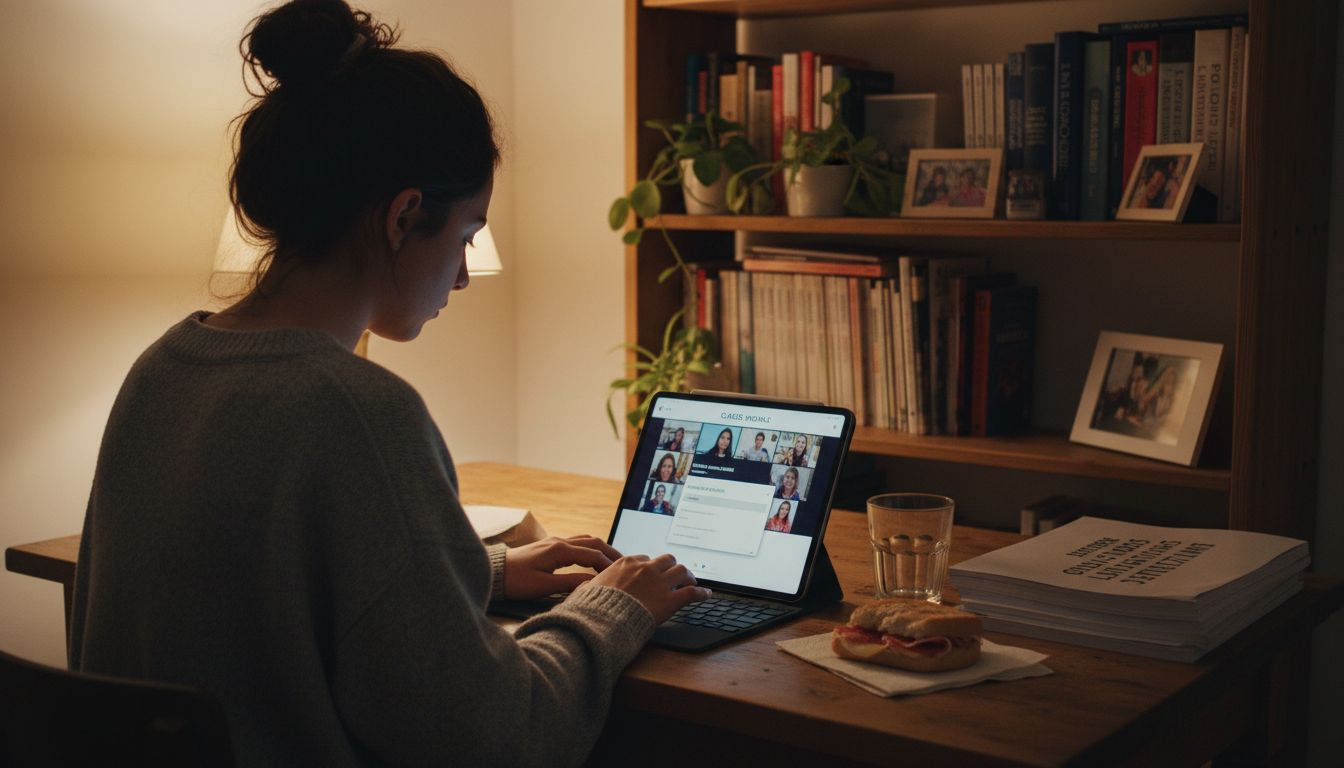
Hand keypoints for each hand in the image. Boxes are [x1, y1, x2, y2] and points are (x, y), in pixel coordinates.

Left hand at [502, 535, 620, 599]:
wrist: (494, 573)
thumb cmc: (516, 582)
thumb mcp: (543, 586)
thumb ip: (570, 583)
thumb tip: (594, 582)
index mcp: (560, 550)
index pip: (593, 554)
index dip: (610, 564)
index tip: (623, 574)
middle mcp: (559, 541)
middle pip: (593, 542)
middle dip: (611, 552)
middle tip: (627, 563)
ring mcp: (554, 542)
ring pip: (586, 540)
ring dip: (601, 548)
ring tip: (614, 561)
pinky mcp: (549, 546)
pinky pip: (577, 543)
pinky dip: (590, 549)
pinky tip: (593, 559)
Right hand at [582, 553, 710, 624]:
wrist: (604, 620)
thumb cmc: (593, 607)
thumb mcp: (585, 590)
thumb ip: (588, 585)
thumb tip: (582, 586)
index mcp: (625, 563)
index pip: (644, 559)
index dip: (649, 567)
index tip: (652, 573)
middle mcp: (645, 568)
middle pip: (666, 560)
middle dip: (671, 566)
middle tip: (675, 575)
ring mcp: (659, 583)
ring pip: (682, 571)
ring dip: (688, 576)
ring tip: (691, 581)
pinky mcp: (670, 600)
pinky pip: (691, 592)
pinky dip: (701, 592)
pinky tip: (706, 594)